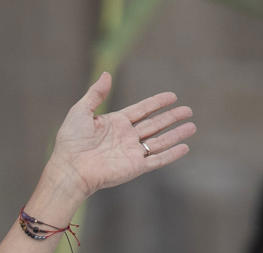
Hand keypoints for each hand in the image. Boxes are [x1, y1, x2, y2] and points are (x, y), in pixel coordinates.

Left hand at [41, 74, 194, 205]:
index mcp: (115, 123)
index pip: (141, 110)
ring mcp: (131, 153)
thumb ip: (95, 94)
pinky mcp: (135, 167)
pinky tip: (185, 147)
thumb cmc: (71, 142)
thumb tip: (106, 74)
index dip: (157, 103)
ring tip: (192, 126)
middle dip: (172, 117)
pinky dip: (171, 154)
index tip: (172, 97)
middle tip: (188, 110)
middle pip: (154, 124)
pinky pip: (157, 159)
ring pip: (160, 141)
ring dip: (176, 134)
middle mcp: (126, 138)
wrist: (70, 169)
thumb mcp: (80, 111)